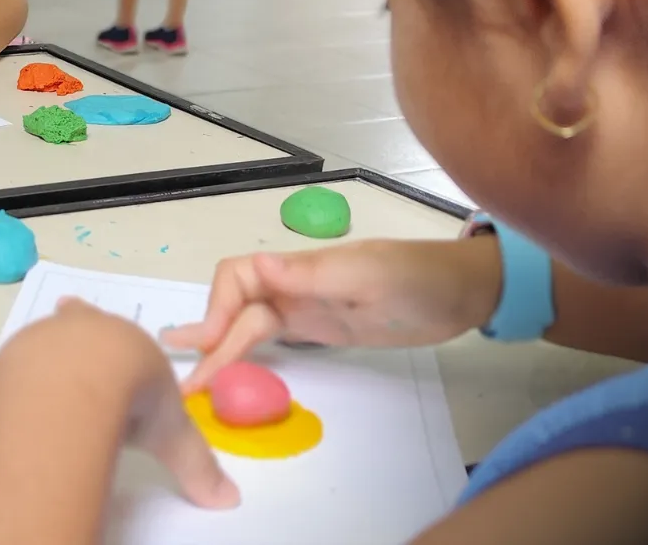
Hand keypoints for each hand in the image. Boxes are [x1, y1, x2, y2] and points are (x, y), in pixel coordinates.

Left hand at [0, 299, 239, 510]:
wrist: (86, 374)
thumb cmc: (135, 389)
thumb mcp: (173, 431)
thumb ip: (196, 462)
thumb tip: (227, 497)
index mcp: (112, 338)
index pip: (102, 324)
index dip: (95, 327)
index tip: (79, 313)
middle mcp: (67, 333)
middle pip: (60, 326)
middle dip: (60, 338)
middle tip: (62, 362)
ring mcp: (28, 349)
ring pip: (20, 350)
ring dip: (22, 368)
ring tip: (22, 393)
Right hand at [164, 237, 500, 391]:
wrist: (462, 292)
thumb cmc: (417, 277)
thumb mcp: (367, 275)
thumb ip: (311, 275)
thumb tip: (256, 266)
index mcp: (299, 267)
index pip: (237, 278)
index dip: (215, 308)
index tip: (204, 343)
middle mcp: (294, 284)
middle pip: (236, 306)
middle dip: (208, 337)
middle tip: (185, 380)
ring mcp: (306, 307)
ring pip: (247, 324)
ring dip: (220, 348)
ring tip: (192, 377)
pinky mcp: (320, 327)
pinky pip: (271, 338)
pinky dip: (245, 351)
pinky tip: (229, 367)